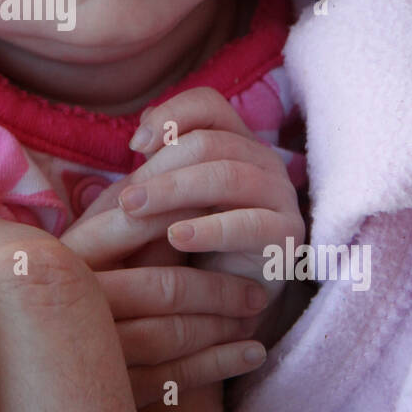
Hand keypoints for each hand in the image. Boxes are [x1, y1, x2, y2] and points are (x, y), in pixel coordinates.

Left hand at [60, 86, 304, 387]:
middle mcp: (262, 161)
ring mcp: (280, 196)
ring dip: (175, 191)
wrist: (218, 306)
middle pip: (211, 141)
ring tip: (136, 213)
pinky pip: (251, 223)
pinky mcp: (287, 237)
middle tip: (124, 199)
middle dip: (160, 168)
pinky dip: (211, 229)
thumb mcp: (161, 203)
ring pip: (228, 175)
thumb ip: (153, 168)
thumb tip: (139, 141)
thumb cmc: (181, 245)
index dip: (171, 114)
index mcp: (233, 141)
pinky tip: (177, 238)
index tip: (135, 145)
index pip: (208, 105)